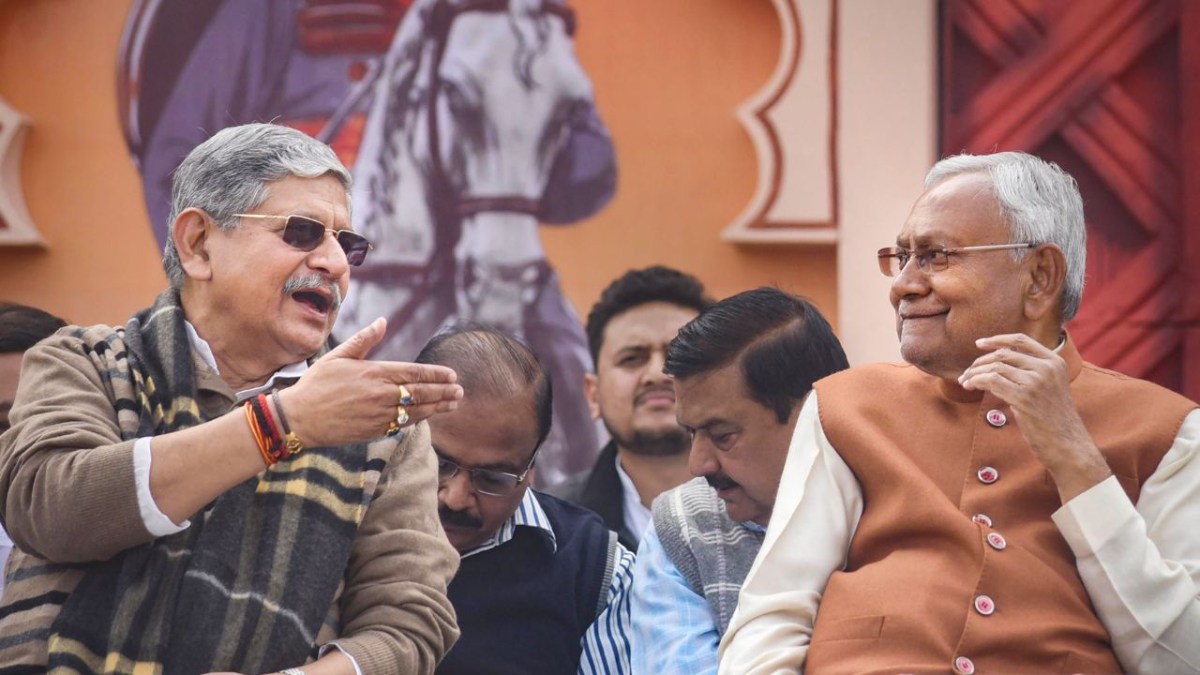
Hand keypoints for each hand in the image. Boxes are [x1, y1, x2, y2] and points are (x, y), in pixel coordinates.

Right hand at [279, 318, 462, 446]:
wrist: (298, 418)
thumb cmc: (316, 385)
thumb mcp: (338, 356)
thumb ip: (364, 340)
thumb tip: (382, 322)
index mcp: (375, 373)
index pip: (415, 372)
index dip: (436, 374)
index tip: (452, 375)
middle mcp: (381, 394)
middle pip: (422, 392)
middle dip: (444, 391)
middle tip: (460, 390)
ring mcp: (380, 414)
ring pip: (417, 410)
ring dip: (438, 407)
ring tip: (454, 403)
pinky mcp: (375, 431)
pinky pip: (404, 424)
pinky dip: (419, 420)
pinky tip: (430, 416)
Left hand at [959, 333, 1110, 502]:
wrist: (1067, 443)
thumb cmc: (1055, 418)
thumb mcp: (1050, 386)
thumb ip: (1032, 371)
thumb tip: (999, 362)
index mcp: (1055, 361)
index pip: (1021, 340)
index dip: (997, 339)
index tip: (979, 343)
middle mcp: (1046, 368)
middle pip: (1004, 354)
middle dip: (980, 361)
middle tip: (967, 372)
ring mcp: (1035, 382)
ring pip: (995, 367)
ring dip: (975, 373)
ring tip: (965, 381)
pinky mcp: (1024, 397)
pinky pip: (992, 381)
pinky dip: (977, 381)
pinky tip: (970, 386)